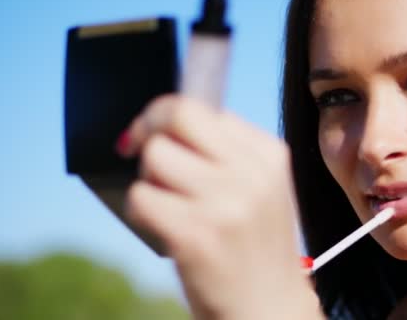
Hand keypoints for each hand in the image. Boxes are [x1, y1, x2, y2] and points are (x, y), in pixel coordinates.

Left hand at [117, 95, 321, 319]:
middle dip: (148, 129)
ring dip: (148, 179)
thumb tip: (164, 123)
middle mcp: (251, 173)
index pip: (202, 107)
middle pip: (176, 117)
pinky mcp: (196, 234)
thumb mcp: (261, 188)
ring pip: (155, 156)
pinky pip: (142, 197)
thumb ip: (226, 152)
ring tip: (166, 202)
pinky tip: (162, 227)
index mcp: (269, 154)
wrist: (269, 306)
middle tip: (137, 148)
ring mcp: (225, 203)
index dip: (166, 115)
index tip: (154, 131)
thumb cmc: (255, 245)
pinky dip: (141, 210)